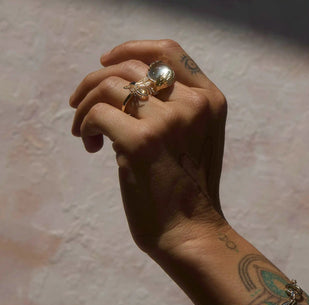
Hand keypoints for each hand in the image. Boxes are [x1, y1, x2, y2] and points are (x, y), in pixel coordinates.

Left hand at [70, 40, 227, 255]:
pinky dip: (84, 125)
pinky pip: (97, 114)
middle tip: (79, 103)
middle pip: (130, 66)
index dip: (131, 49)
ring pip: (108, 86)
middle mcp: (193, 104)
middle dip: (95, 79)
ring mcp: (168, 121)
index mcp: (210, 101)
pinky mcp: (140, 142)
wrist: (190, 233)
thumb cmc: (187, 191)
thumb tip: (121, 86)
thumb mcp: (193, 139)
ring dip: (85, 105)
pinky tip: (90, 147)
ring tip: (85, 131)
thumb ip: (172, 108)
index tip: (105, 62)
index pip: (168, 52)